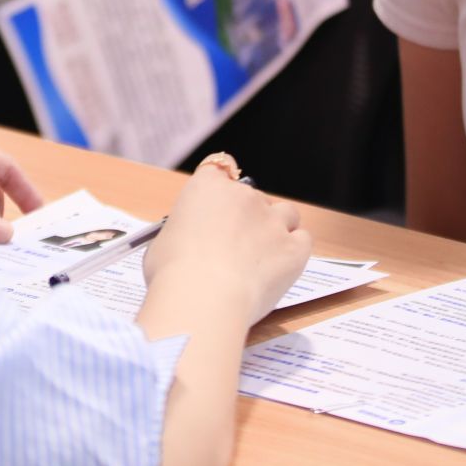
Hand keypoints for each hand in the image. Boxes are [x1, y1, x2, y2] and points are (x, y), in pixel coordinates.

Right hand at [143, 160, 311, 326]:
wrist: (203, 298)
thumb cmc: (174, 273)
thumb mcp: (162, 244)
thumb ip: (180, 234)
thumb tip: (184, 244)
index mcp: (207, 188)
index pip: (219, 167)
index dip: (222, 185)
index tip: (221, 202)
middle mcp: (243, 196)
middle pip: (253, 197)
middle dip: (247, 217)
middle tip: (234, 248)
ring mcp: (272, 220)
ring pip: (286, 213)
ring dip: (277, 228)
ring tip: (262, 256)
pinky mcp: (294, 247)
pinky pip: (303, 240)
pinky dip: (294, 251)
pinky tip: (279, 268)